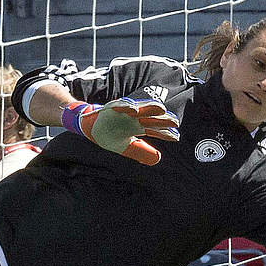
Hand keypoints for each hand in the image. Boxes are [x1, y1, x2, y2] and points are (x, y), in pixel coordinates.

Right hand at [61, 98, 179, 165]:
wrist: (89, 127)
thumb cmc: (109, 136)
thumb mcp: (126, 147)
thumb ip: (141, 152)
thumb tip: (158, 159)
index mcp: (137, 127)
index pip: (155, 130)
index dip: (165, 133)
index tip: (176, 137)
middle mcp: (133, 118)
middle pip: (151, 118)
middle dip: (163, 120)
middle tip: (175, 122)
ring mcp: (123, 112)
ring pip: (139, 108)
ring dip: (149, 108)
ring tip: (160, 109)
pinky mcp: (111, 108)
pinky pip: (118, 106)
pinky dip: (125, 107)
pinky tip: (133, 109)